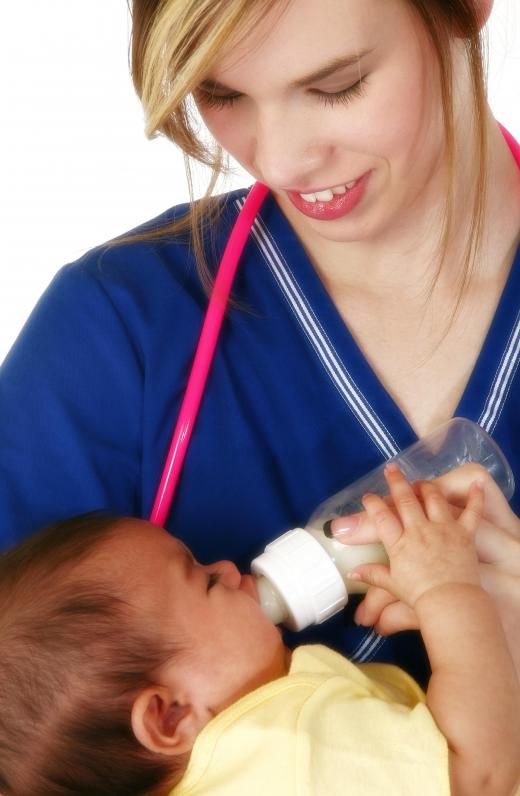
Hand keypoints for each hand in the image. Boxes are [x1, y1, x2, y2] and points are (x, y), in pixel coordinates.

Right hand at [347, 464, 483, 608]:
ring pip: (434, 498)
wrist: (450, 602)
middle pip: (405, 500)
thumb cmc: (420, 596)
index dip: (372, 503)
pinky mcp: (464, 533)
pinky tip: (477, 483)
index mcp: (399, 543)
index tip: (367, 495)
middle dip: (396, 482)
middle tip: (391, 469)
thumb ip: (373, 575)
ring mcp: (443, 529)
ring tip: (420, 482)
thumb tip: (352, 573)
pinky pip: (472, 511)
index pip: (381, 516)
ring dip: (426, 486)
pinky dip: (476, 496)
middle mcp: (419, 530)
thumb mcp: (392, 585)